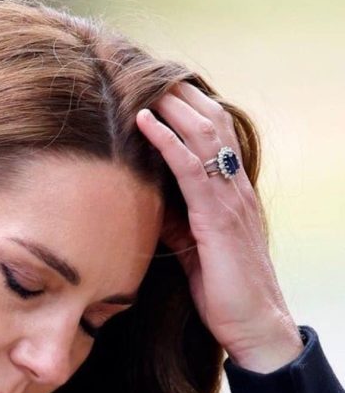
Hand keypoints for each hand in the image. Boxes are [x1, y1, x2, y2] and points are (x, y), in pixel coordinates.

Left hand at [136, 81, 302, 372]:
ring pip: (201, 134)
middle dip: (176, 93)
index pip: (210, 133)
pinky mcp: (217, 218)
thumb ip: (176, 220)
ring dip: (169, 104)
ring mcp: (229, 199)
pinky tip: (145, 121)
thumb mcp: (194, 248)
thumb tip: (150, 201)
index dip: (184, 107)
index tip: (153, 86)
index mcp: (229, 191)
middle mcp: (233, 186)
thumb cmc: (224, 291)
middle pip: (207, 121)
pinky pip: (190, 168)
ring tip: (140, 78)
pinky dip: (166, 140)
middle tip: (142, 67)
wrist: (253, 325)